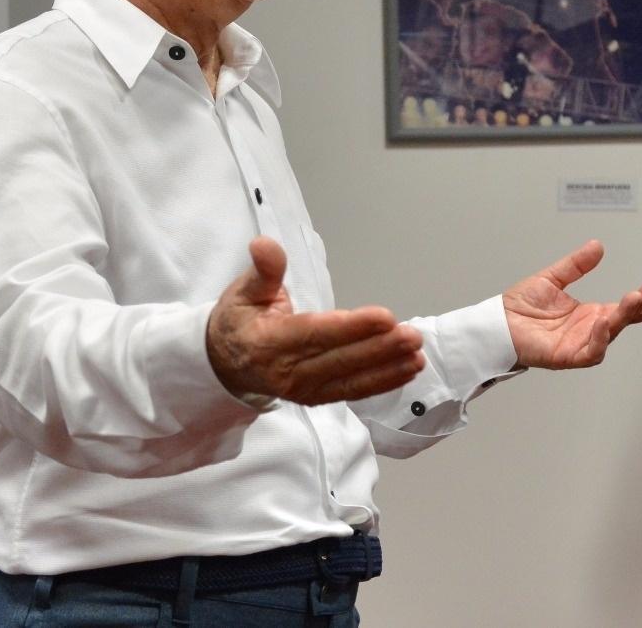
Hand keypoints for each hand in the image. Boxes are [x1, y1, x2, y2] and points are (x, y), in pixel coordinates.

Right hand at [206, 237, 425, 404]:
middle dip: (379, 349)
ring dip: (387, 368)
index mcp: (266, 341)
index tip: (383, 318)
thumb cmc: (238, 320)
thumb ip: (263, 270)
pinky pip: (351, 391)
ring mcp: (301, 389)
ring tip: (417, 355)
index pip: (313, 334)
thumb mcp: (243, 290)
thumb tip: (265, 244)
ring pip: (350, 379)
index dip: (349, 328)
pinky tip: (406, 371)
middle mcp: (285, 371)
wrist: (223, 363)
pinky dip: (382, 383)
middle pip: (338, 360)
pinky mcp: (315, 398)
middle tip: (412, 335)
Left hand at [502, 240, 641, 368]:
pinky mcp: (567, 357)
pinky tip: (604, 322)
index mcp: (589, 314)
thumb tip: (597, 246)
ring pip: (609, 335)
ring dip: (623, 319)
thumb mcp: (551, 279)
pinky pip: (591, 352)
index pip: (621, 309)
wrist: (495, 322)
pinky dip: (599, 339)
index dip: (641, 302)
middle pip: (621, 321)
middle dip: (640, 308)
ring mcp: (580, 344)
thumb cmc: (520, 306)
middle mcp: (588, 330)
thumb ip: (575, 265)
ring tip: (633, 300)